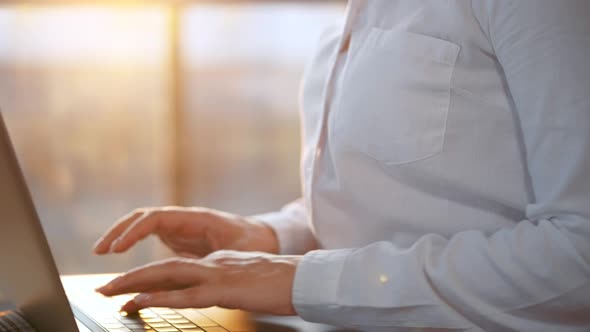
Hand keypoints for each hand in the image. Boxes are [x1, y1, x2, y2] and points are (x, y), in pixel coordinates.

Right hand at [93, 207, 278, 256]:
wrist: (262, 237)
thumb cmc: (252, 242)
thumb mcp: (236, 252)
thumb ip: (214, 260)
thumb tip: (200, 272)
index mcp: (196, 218)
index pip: (156, 218)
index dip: (134, 231)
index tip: (118, 248)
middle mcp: (183, 219)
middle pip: (143, 216)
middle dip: (119, 230)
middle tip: (99, 249)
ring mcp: (179, 226)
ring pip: (142, 224)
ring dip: (121, 234)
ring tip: (101, 251)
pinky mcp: (178, 236)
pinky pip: (148, 235)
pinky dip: (132, 242)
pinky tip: (120, 255)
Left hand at [95, 250, 299, 314]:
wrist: (303, 278)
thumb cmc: (281, 282)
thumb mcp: (247, 280)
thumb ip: (227, 283)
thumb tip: (215, 291)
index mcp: (217, 263)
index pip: (175, 268)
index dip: (148, 277)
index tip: (127, 288)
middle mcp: (211, 264)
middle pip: (163, 268)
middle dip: (130, 278)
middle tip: (104, 288)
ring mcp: (216, 274)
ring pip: (166, 276)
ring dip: (134, 284)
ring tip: (109, 292)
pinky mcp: (223, 288)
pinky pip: (184, 294)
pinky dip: (157, 297)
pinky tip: (138, 302)